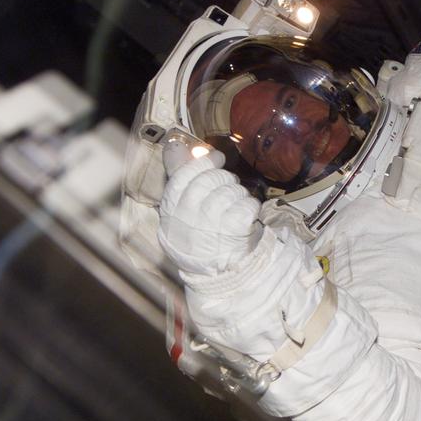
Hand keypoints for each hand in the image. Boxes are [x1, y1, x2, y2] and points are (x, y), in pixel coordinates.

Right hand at [158, 153, 262, 275]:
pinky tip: (245, 215)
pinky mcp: (234, 233)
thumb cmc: (199, 235)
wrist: (217, 275)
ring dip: (237, 193)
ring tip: (235, 204)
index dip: (201, 162)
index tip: (216, 157)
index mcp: (170, 213)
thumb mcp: (180, 210)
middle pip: (209, 180)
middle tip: (228, 185)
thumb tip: (175, 145)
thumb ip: (178, 176)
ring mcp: (210, 227)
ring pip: (230, 190)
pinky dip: (250, 206)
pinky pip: (247, 204)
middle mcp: (187, 220)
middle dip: (223, 178)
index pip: (182, 176)